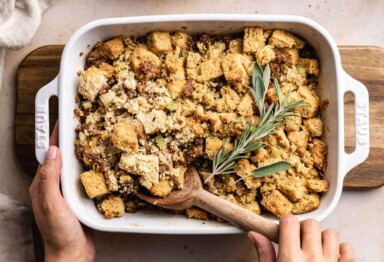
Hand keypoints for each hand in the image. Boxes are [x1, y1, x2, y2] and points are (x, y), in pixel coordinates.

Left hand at [29, 122, 95, 261]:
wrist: (73, 254)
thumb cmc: (59, 233)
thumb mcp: (51, 204)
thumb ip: (49, 178)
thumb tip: (52, 151)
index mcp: (42, 184)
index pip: (48, 153)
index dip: (55, 135)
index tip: (65, 119)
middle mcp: (53, 185)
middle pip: (61, 156)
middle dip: (70, 138)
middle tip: (82, 123)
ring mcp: (67, 191)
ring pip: (74, 164)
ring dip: (83, 150)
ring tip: (93, 136)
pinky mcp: (79, 197)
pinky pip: (85, 176)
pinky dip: (92, 165)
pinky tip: (101, 161)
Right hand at [248, 215, 354, 261]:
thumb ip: (264, 254)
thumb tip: (254, 234)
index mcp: (290, 258)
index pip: (289, 222)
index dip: (286, 223)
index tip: (285, 228)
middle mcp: (312, 259)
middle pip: (310, 223)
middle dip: (303, 229)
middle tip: (299, 240)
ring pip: (330, 233)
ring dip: (322, 238)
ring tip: (315, 249)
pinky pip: (347, 248)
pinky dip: (340, 250)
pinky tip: (330, 256)